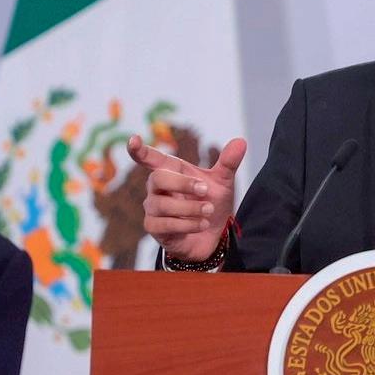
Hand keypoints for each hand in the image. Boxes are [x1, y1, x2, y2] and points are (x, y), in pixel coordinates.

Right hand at [127, 134, 246, 262]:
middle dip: (183, 184)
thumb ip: (228, 163)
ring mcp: (153, 208)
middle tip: (205, 189)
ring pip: (162, 205)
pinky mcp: (154, 228)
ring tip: (209, 211)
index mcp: (170, 171)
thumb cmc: (211, 202)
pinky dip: (187, 224)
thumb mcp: (223, 182)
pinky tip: (201, 224)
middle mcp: (156, 188)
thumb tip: (241, 141)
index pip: (150, 158)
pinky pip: (165, 224)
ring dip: (190, 208)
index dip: (140, 150)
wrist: (213, 235)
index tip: (133, 140)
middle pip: (158, 178)